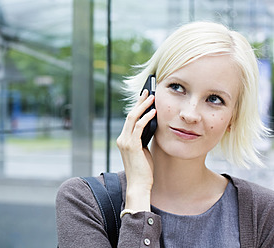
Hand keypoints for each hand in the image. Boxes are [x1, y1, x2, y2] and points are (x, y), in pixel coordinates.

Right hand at [116, 90, 155, 211]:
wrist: (139, 185)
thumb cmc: (143, 170)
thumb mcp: (142, 150)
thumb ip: (143, 139)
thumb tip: (151, 125)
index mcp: (124, 139)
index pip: (129, 119)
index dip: (137, 107)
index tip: (144, 98)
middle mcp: (122, 139)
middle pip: (129, 115)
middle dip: (139, 102)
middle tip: (148, 91)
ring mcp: (125, 142)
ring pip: (132, 118)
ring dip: (143, 106)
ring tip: (152, 97)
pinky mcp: (131, 146)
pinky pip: (138, 127)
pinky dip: (146, 117)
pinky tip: (154, 112)